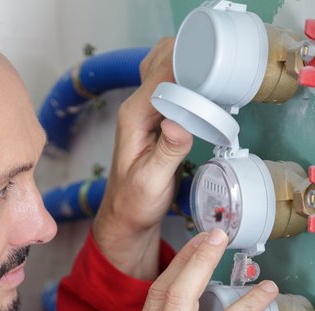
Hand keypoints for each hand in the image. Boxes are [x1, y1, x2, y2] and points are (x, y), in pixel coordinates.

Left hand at [92, 37, 192, 279]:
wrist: (126, 218)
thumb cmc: (134, 203)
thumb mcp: (152, 181)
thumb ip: (168, 151)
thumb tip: (178, 123)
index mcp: (134, 116)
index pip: (162, 72)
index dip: (189, 65)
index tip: (212, 72)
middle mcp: (138, 108)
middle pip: (165, 60)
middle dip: (192, 59)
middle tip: (217, 76)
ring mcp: (148, 111)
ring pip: (170, 70)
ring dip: (192, 68)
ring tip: (215, 82)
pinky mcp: (159, 119)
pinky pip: (175, 88)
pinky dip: (192, 83)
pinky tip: (207, 94)